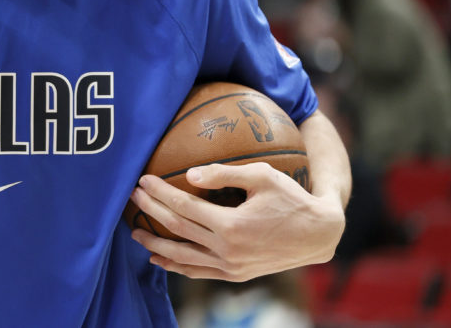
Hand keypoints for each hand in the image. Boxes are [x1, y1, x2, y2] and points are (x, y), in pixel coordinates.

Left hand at [128, 162, 344, 280]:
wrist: (318, 234)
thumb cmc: (291, 197)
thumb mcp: (262, 176)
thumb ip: (224, 174)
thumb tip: (189, 174)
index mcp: (232, 225)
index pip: (184, 208)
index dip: (160, 193)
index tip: (143, 180)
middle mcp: (228, 251)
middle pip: (178, 230)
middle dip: (151, 213)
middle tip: (132, 197)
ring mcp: (231, 267)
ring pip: (183, 258)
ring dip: (156, 245)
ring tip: (135, 232)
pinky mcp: (235, 275)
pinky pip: (199, 272)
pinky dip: (177, 267)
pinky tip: (160, 259)